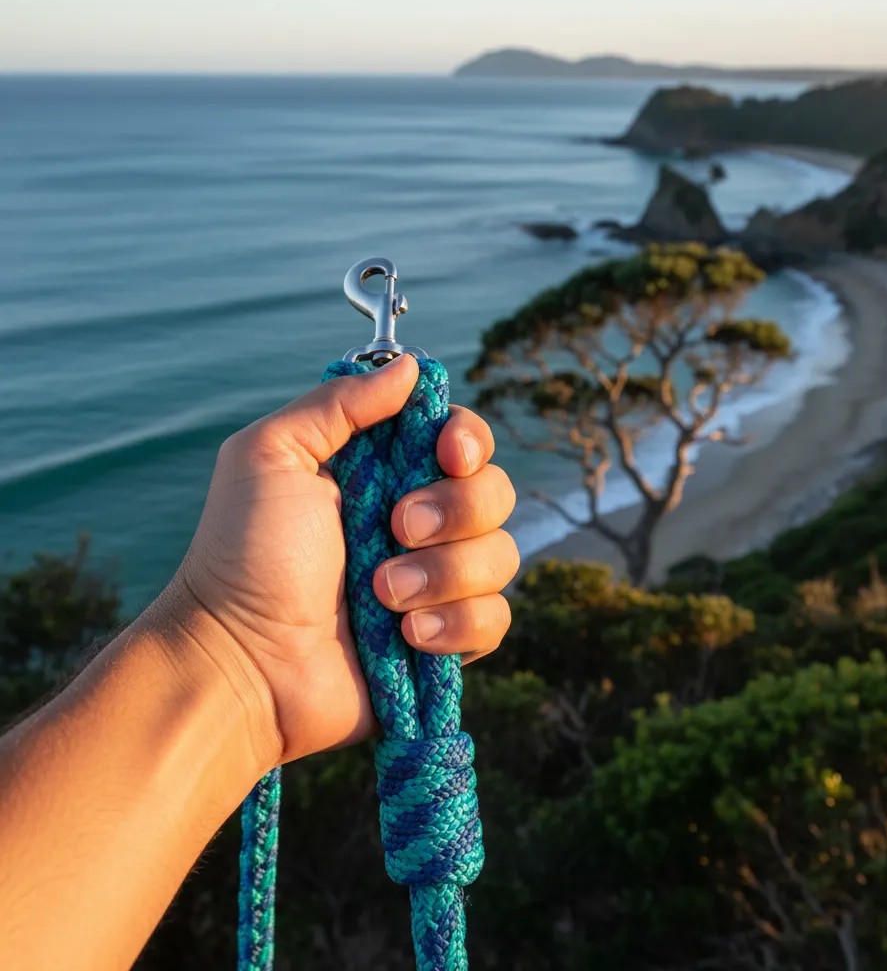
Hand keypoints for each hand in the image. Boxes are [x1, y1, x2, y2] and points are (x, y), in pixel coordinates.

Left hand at [171, 355, 517, 769]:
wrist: (243, 662)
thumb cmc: (246, 555)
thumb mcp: (272, 456)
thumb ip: (339, 404)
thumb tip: (410, 367)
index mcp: (384, 473)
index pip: (462, 438)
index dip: (468, 440)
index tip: (447, 454)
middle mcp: (418, 521)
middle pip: (495, 492)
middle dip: (456, 509)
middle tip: (397, 528)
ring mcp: (435, 582)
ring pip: (501, 556)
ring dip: (445, 574)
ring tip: (383, 595)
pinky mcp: (445, 639)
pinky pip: (494, 619)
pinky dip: (458, 625)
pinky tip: (407, 635)